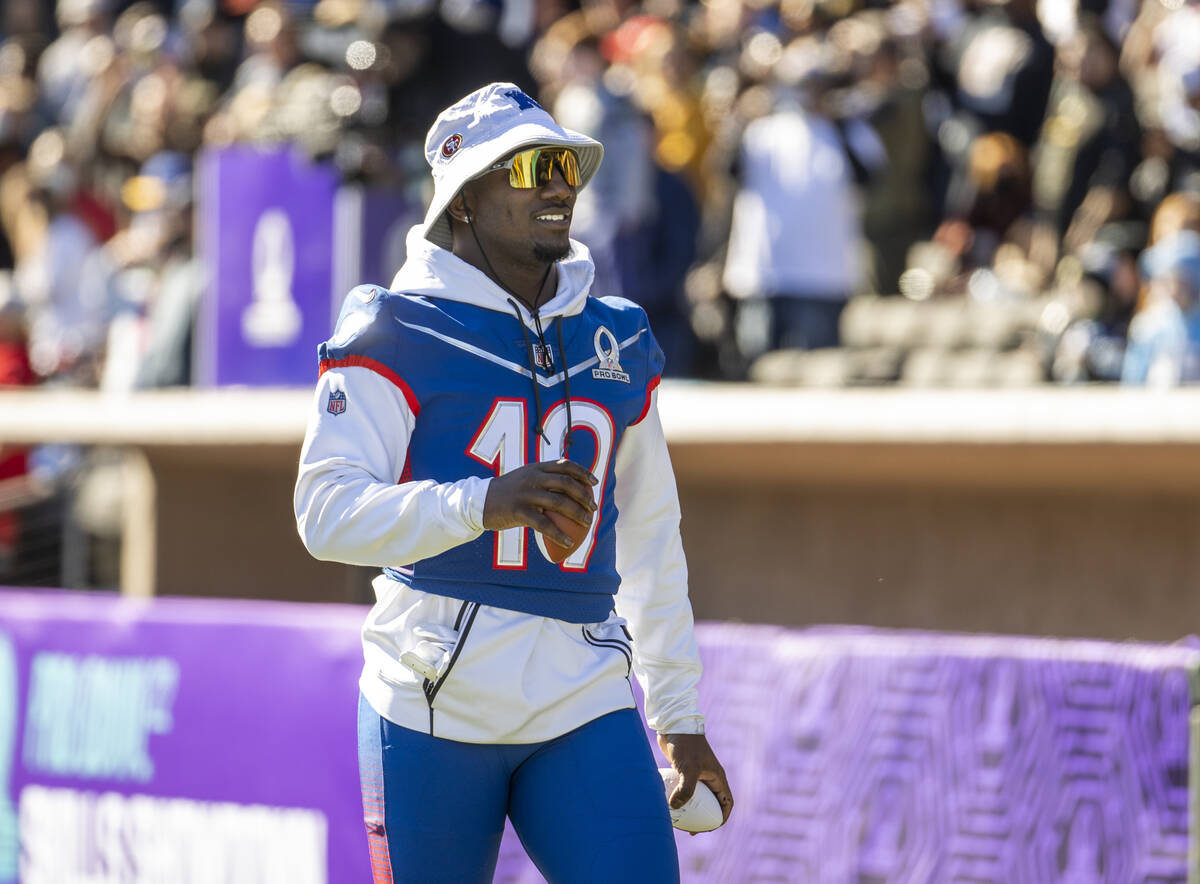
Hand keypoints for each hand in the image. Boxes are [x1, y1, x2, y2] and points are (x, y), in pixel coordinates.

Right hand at [482, 459, 596, 547]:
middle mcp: (533, 477)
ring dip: (577, 514)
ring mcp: (526, 494)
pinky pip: (545, 524)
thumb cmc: (507, 492)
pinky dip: (559, 534)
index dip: (583, 472)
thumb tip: (568, 486)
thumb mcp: (524, 478)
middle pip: (566, 484)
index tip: (594, 483)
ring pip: (559, 503)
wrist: (480, 502)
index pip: (565, 465)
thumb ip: (543, 478)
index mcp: (536, 468)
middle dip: (584, 496)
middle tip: (593, 508)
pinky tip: (569, 542)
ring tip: (587, 523)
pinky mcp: (519, 511)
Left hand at [657, 732, 732, 827]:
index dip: (722, 816)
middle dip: (704, 817)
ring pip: (697, 796)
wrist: (674, 725)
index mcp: (717, 777)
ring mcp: (697, 773)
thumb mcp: (688, 768)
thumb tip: (676, 807)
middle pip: (711, 802)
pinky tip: (667, 804)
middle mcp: (709, 776)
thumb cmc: (685, 745)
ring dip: (691, 809)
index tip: (710, 827)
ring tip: (680, 821)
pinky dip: (679, 797)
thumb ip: (686, 789)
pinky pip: (684, 788)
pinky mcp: (684, 770)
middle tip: (692, 829)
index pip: (726, 802)